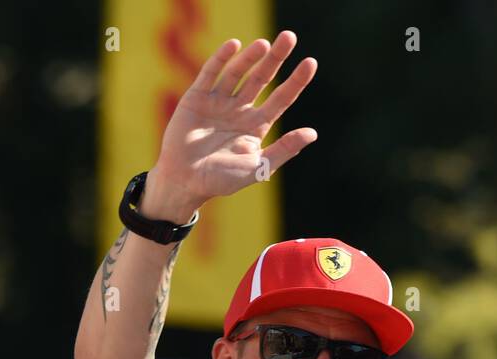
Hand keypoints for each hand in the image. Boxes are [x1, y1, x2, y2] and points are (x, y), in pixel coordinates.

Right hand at [146, 32, 317, 214]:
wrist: (184, 182)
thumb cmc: (221, 180)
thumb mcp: (257, 167)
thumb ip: (283, 150)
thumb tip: (312, 133)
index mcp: (256, 126)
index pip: (281, 99)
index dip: (296, 82)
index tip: (310, 63)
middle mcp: (240, 109)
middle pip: (262, 78)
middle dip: (275, 58)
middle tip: (289, 37)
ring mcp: (218, 101)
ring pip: (237, 73)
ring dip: (250, 58)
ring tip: (264, 44)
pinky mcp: (197, 97)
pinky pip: (210, 74)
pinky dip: (221, 59)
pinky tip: (234, 45)